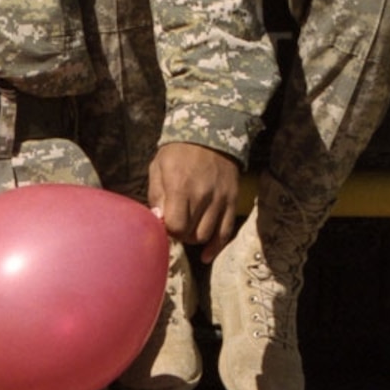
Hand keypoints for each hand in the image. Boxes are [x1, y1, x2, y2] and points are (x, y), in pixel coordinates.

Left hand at [144, 142, 244, 257]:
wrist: (211, 134)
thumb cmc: (178, 152)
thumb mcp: (158, 167)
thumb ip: (157, 196)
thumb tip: (157, 221)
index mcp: (180, 186)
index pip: (175, 225)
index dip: (168, 230)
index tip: (164, 224)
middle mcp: (203, 195)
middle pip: (191, 234)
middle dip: (180, 235)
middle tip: (175, 226)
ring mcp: (220, 200)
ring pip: (207, 236)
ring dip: (194, 239)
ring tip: (188, 229)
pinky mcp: (232, 202)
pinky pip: (226, 232)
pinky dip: (215, 247)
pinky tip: (205, 255)